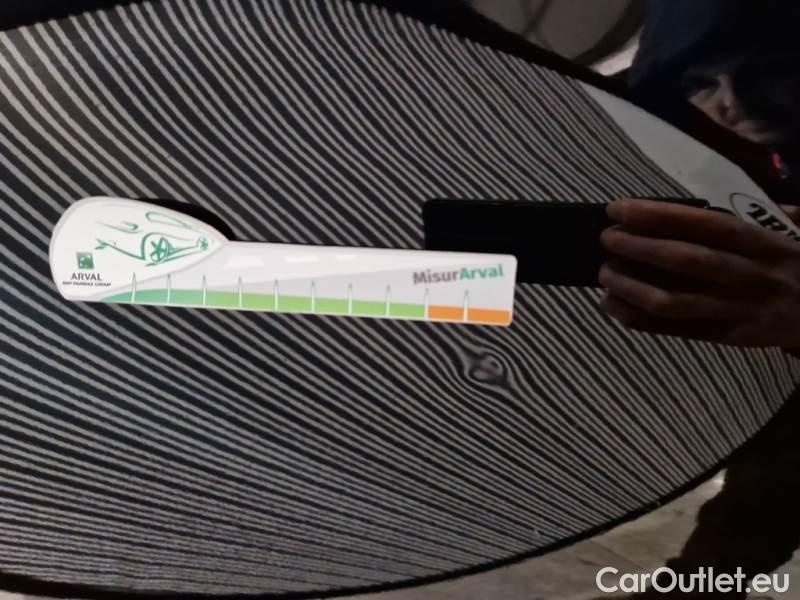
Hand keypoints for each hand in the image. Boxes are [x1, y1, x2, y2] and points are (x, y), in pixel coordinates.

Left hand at [597, 198, 799, 349]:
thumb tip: (686, 206)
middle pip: (687, 262)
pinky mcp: (732, 340)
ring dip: (632, 288)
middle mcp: (754, 277)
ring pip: (677, 303)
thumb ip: (747, 215)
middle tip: (607, 239)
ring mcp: (742, 311)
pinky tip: (612, 306)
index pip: (706, 224)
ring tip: (604, 275)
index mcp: (766, 243)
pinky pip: (678, 331)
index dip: (659, 215)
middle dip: (639, 248)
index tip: (619, 208)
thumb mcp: (789, 232)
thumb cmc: (796, 265)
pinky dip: (640, 320)